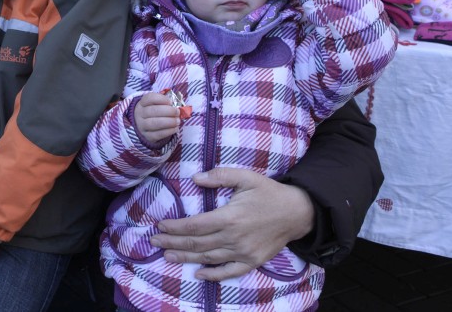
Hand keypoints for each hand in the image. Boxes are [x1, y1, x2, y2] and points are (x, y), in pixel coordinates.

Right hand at [134, 92, 179, 145]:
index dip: (162, 99)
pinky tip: (175, 128)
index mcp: (142, 103)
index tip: (170, 102)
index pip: (150, 98)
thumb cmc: (153, 113)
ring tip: (177, 121)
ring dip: (169, 122)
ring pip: (155, 123)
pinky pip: (158, 134)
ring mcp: (142, 126)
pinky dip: (169, 131)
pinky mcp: (147, 136)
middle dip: (168, 111)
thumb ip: (165, 103)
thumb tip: (178, 103)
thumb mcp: (155, 105)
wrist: (143, 127)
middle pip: (153, 111)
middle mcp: (140, 114)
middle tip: (177, 112)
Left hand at [149, 167, 313, 280]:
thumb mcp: (246, 176)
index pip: (194, 226)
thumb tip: (195, 178)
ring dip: (186, 258)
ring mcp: (243, 253)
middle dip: (173, 243)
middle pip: (196, 244)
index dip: (175, 228)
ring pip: (208, 258)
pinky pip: (229, 272)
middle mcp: (233, 238)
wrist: (296, 212)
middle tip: (154, 242)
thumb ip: (220, 176)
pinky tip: (198, 274)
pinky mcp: (252, 261)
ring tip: (167, 257)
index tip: (160, 226)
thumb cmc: (268, 192)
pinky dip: (213, 275)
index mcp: (229, 217)